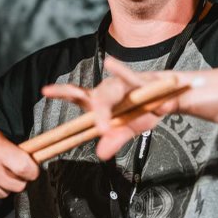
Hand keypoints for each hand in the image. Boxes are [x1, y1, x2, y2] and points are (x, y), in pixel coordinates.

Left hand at [41, 56, 186, 160]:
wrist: (172, 94)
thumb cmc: (146, 109)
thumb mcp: (130, 128)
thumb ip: (115, 139)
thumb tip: (100, 154)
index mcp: (103, 101)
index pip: (78, 96)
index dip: (61, 92)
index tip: (45, 90)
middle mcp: (109, 90)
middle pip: (92, 96)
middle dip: (71, 97)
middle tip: (54, 96)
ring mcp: (124, 85)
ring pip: (109, 93)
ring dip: (104, 109)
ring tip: (102, 127)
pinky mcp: (143, 81)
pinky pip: (131, 79)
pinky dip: (123, 75)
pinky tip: (110, 63)